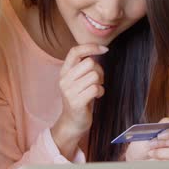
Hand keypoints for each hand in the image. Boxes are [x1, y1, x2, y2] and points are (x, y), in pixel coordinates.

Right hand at [51, 44, 107, 158]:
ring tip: (95, 89)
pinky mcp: (76, 102)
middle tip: (98, 80)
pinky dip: (100, 92)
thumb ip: (82, 66)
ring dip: (100, 82)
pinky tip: (96, 96)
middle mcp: (64, 80)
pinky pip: (96, 88)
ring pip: (94, 76)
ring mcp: (69, 91)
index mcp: (64, 72)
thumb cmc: (79, 98)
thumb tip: (99, 50)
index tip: (105, 49)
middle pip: (90, 63)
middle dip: (99, 70)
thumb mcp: (76, 79)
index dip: (91, 47)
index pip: (75, 51)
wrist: (72, 122)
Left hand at [125, 118, 168, 160]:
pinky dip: (160, 160)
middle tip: (151, 145)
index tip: (159, 135)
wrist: (135, 158)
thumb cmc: (142, 143)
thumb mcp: (149, 131)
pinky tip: (153, 159)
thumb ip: (163, 124)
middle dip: (165, 142)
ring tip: (150, 152)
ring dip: (161, 152)